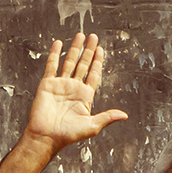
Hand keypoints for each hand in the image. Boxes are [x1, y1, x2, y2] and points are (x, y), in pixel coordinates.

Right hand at [21, 33, 127, 150]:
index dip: (98, 62)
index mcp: (85, 96)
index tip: (101, 50)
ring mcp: (60, 84)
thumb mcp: (92, 126)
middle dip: (89, 50)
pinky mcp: (47, 84)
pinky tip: (58, 43)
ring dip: (74, 49)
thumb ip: (107, 117)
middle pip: (83, 64)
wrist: (47, 136)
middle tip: (94, 37)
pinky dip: (54, 54)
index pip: (94, 74)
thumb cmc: (68, 134)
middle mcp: (74, 87)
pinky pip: (51, 66)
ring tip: (80, 36)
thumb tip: (125, 115)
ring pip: (69, 62)